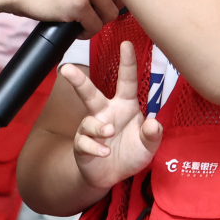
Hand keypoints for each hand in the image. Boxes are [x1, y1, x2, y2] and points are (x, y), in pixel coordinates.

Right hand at [60, 40, 162, 190]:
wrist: (111, 175)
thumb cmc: (130, 152)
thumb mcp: (148, 145)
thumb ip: (153, 135)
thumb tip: (153, 123)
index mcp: (124, 106)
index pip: (126, 81)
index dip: (127, 63)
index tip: (126, 44)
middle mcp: (106, 113)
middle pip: (90, 93)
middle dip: (78, 80)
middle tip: (66, 68)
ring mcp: (92, 128)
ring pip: (89, 121)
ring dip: (98, 127)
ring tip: (108, 133)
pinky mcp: (83, 145)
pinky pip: (85, 142)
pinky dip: (95, 147)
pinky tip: (104, 153)